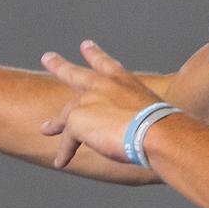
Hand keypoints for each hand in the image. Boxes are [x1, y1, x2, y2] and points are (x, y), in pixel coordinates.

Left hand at [39, 39, 164, 169]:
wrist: (156, 133)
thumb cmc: (164, 127)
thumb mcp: (151, 113)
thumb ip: (137, 116)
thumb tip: (135, 134)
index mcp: (123, 81)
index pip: (106, 64)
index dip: (95, 54)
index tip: (85, 44)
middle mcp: (103, 85)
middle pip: (75, 74)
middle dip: (60, 66)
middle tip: (47, 57)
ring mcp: (88, 100)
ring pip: (66, 114)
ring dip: (54, 123)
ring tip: (45, 128)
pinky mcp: (77, 120)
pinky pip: (68, 141)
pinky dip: (65, 153)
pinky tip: (61, 162)